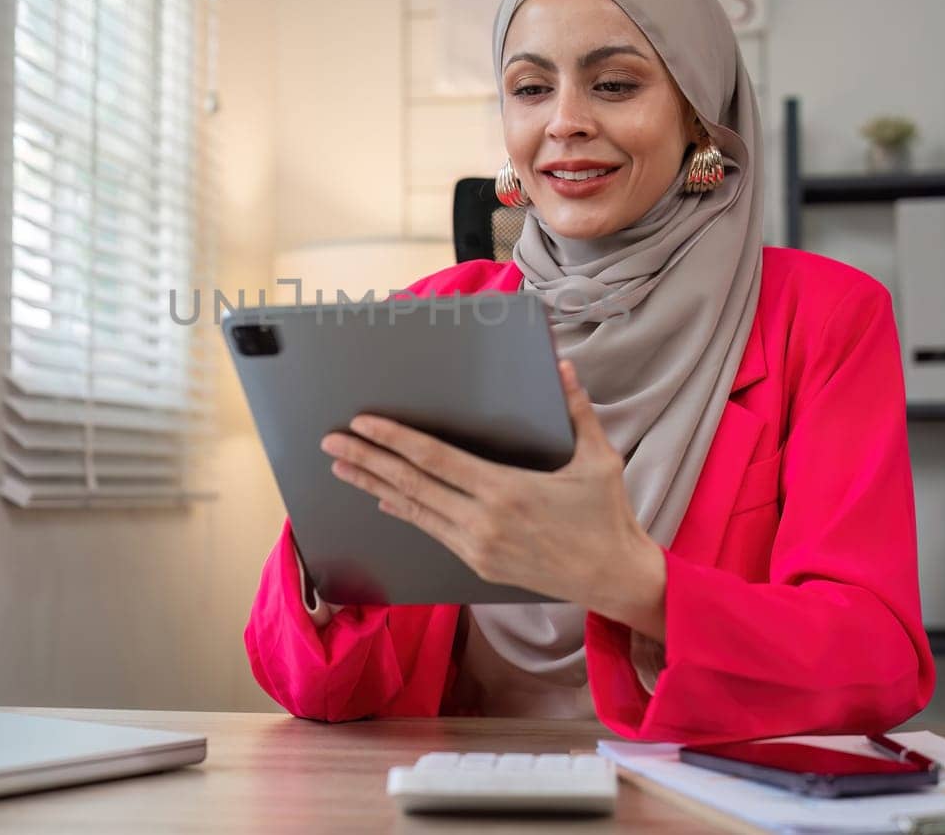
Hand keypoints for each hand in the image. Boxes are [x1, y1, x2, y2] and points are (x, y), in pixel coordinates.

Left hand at [319, 360, 667, 640]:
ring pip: (413, 511)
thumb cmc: (607, 516)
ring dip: (373, 487)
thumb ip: (577, 411)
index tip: (363, 424)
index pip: (435, 461)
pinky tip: (381, 499)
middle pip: (411, 485)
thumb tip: (563, 366)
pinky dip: (403, 512)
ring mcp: (476, 547)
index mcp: (506, 491)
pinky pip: (431, 531)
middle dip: (366, 461)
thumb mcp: (599, 459)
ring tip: (341, 468)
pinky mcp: (478, 563)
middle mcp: (483, 522)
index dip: (394, 441)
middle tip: (331, 442)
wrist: (613, 578)